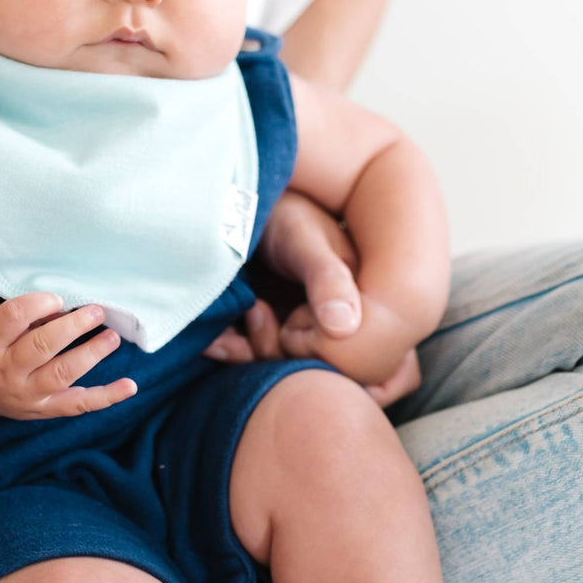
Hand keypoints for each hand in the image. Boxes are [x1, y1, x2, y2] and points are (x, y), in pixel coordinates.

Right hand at [0, 292, 137, 418]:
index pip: (12, 318)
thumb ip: (27, 314)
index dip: (38, 303)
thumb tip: (67, 306)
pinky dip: (107, 396)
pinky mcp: (46, 409)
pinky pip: (79, 404)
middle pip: (41, 346)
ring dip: (91, 354)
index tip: (59, 298)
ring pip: (62, 374)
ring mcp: (27, 393)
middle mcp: (7, 370)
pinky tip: (130, 386)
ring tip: (112, 337)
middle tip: (96, 311)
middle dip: (73, 327)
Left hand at [203, 191, 421, 405]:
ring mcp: (305, 333)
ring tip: (251, 308)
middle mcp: (341, 328)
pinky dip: (234, 353)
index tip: (296, 321)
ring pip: (286, 375)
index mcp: (367, 310)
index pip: (366, 367)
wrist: (245, 205)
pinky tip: (215, 337)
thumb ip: (326, 279)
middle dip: (285, 354)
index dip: (325, 357)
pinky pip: (256, 363)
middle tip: (261, 312)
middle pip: (323, 377)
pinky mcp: (272, 334)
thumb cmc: (285, 216)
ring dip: (258, 352)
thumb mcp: (305, 243)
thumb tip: (346, 326)